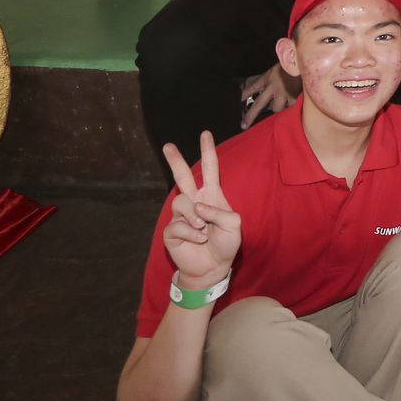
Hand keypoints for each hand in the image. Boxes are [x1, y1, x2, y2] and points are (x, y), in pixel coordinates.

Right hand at [161, 133, 241, 285]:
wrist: (213, 266)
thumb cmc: (225, 243)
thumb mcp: (233, 224)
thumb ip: (220, 212)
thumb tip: (198, 206)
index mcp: (211, 196)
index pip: (209, 170)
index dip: (208, 152)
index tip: (205, 134)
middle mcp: (195, 201)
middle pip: (182, 176)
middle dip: (175, 160)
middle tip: (167, 145)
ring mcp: (181, 216)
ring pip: (181, 202)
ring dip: (194, 217)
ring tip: (202, 230)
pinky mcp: (171, 231)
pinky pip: (178, 225)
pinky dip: (191, 234)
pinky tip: (198, 241)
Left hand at [239, 63, 298, 129]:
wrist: (305, 58)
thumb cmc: (294, 61)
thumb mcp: (280, 65)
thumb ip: (274, 76)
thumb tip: (271, 83)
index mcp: (268, 78)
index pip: (251, 88)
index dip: (242, 96)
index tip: (237, 102)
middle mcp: (272, 87)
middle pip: (258, 104)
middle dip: (250, 116)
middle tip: (244, 125)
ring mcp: (283, 93)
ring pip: (277, 109)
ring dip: (279, 111)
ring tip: (281, 114)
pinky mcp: (294, 97)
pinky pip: (292, 108)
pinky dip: (293, 110)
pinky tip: (295, 112)